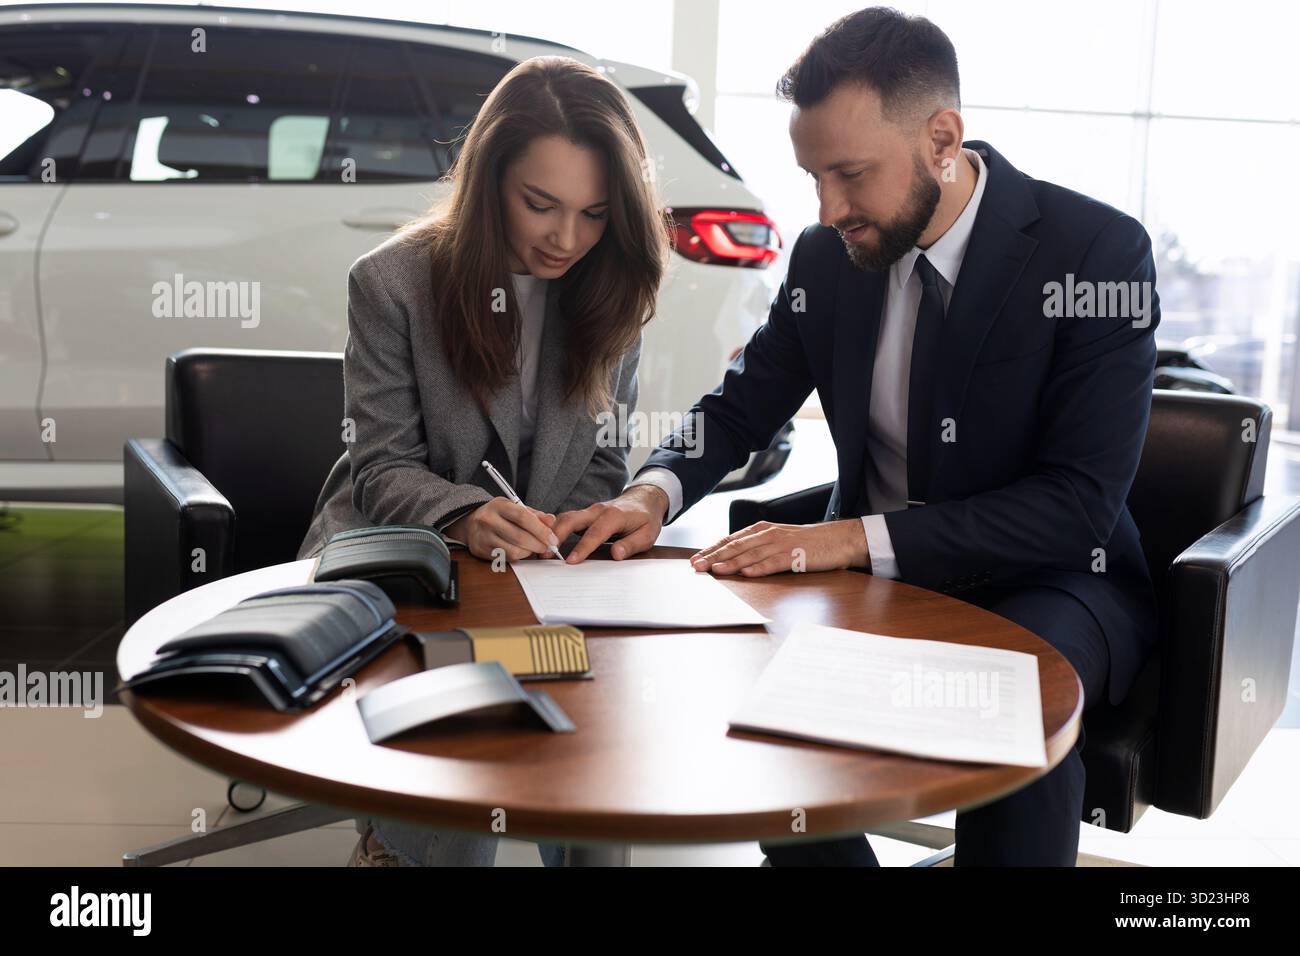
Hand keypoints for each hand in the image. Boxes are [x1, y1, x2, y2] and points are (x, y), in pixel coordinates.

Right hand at [445, 497, 559, 561]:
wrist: (471, 522)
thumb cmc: (498, 514)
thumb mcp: (515, 508)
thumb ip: (535, 515)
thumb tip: (551, 521)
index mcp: (499, 505)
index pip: (523, 517)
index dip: (541, 530)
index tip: (552, 538)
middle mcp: (488, 520)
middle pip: (520, 537)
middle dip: (538, 544)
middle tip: (547, 546)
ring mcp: (483, 536)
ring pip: (514, 551)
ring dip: (529, 552)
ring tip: (534, 548)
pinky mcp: (481, 550)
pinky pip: (506, 558)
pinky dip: (519, 556)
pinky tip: (522, 551)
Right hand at [551, 485, 668, 562]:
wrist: (644, 500)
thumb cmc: (646, 519)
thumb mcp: (647, 534)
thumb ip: (631, 544)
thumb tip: (616, 554)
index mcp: (614, 516)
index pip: (595, 533)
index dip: (582, 548)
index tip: (571, 561)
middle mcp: (597, 511)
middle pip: (571, 519)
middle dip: (556, 535)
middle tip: (545, 554)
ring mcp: (589, 511)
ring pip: (565, 518)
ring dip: (551, 532)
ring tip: (541, 551)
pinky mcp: (584, 515)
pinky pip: (566, 520)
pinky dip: (554, 529)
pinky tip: (546, 542)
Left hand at [689, 519, 869, 576]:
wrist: (839, 539)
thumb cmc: (808, 542)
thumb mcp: (779, 540)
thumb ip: (759, 546)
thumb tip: (735, 558)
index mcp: (763, 530)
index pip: (732, 540)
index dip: (712, 549)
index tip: (695, 558)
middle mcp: (769, 534)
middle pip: (736, 546)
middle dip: (714, 556)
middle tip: (696, 566)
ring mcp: (781, 544)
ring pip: (750, 554)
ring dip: (730, 563)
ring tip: (713, 570)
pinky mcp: (795, 556)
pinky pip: (773, 563)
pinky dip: (758, 568)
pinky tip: (744, 574)